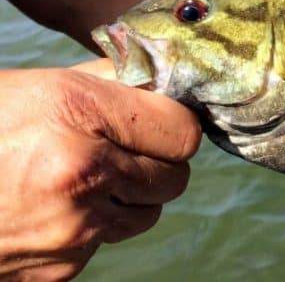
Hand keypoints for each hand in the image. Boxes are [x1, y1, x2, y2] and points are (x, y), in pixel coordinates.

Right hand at [0, 59, 200, 279]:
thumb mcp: (41, 86)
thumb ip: (110, 84)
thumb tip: (166, 83)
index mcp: (78, 113)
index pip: (183, 132)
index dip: (172, 126)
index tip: (156, 122)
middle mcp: (82, 171)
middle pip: (175, 177)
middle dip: (155, 163)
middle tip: (121, 150)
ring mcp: (73, 228)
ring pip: (148, 213)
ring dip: (129, 197)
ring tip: (81, 177)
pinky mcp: (63, 267)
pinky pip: (107, 241)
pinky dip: (92, 226)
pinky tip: (51, 207)